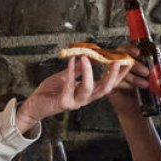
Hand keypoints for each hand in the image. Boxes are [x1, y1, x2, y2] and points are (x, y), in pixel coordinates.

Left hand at [17, 56, 131, 132]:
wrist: (34, 105)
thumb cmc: (50, 92)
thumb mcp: (66, 77)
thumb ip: (76, 69)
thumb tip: (87, 56)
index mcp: (87, 92)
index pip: (108, 84)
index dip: (119, 74)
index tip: (127, 61)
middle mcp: (84, 99)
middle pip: (105, 89)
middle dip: (112, 75)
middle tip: (116, 61)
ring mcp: (75, 102)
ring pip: (89, 89)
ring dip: (89, 72)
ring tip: (87, 57)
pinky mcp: (64, 103)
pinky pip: (70, 87)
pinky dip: (71, 72)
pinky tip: (71, 60)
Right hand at [106, 45, 160, 116]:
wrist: (136, 110)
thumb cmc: (143, 93)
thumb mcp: (153, 79)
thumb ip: (160, 72)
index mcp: (128, 60)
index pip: (124, 49)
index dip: (130, 48)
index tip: (139, 52)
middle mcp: (118, 66)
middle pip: (121, 58)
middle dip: (135, 64)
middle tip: (147, 72)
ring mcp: (112, 76)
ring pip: (120, 71)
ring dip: (134, 77)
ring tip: (146, 84)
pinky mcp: (109, 86)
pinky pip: (115, 81)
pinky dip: (127, 84)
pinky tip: (134, 88)